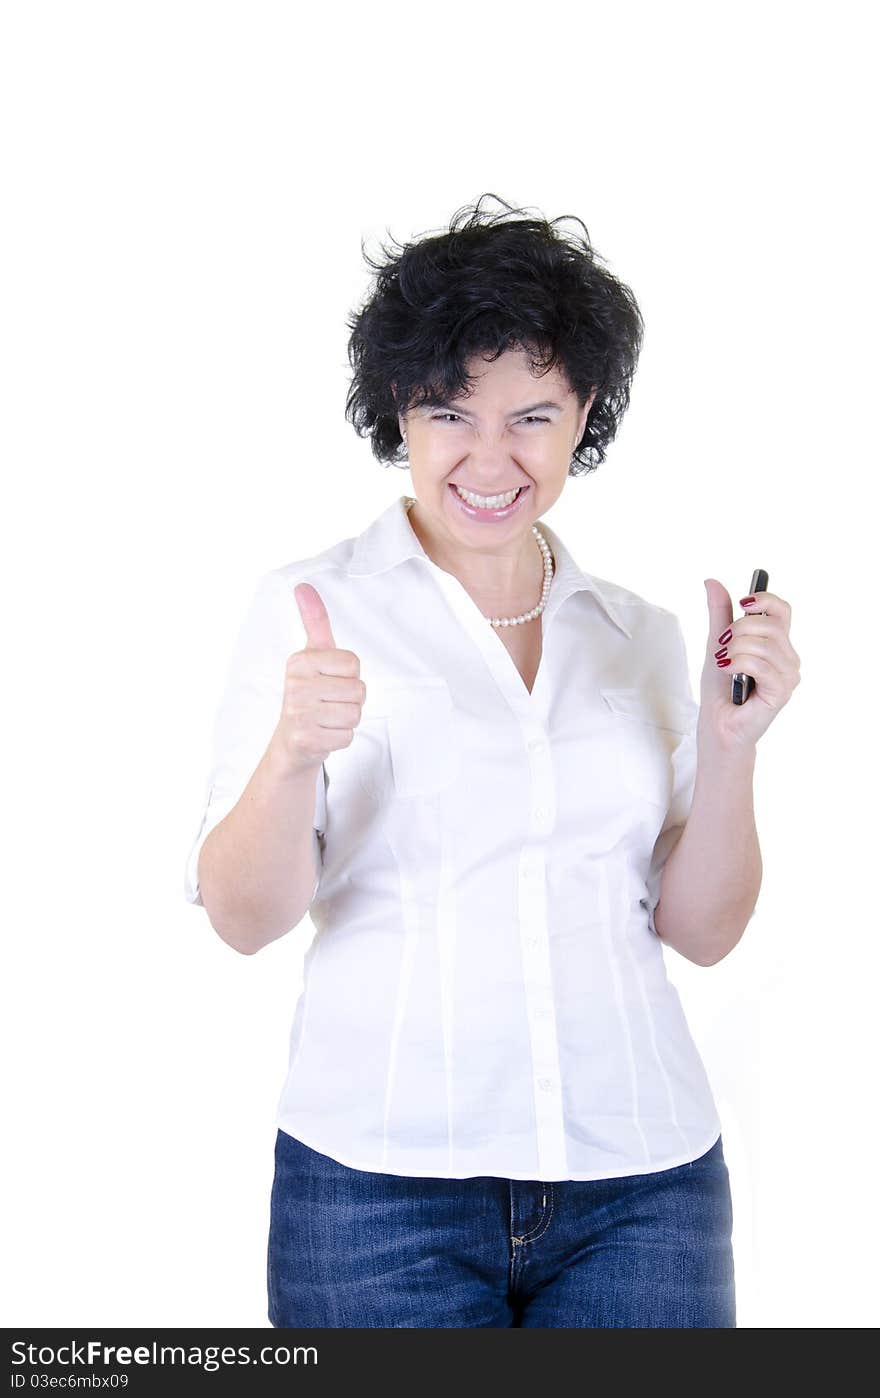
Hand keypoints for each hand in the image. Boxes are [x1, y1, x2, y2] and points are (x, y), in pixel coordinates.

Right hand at [272, 583, 366, 772]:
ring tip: (327, 718)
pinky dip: (340, 738)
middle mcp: (296, 685)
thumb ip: (314, 621)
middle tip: (328, 703)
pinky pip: (348, 736)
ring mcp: (299, 713)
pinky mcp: (306, 739)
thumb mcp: (312, 655)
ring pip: (355, 714)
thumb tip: (303, 586)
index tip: (330, 680)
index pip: (353, 663)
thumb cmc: (309, 693)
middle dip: (351, 700)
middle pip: (358, 690)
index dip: (349, 675)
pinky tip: (324, 734)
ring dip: (347, 720)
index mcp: (300, 660)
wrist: (291, 741)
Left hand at [697, 579, 800, 754]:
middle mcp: (789, 658)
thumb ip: (719, 613)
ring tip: (723, 664)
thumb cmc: (720, 688)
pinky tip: (728, 671)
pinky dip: (738, 664)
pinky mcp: (782, 693)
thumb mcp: (717, 642)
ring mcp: (789, 676)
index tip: (742, 603)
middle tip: (722, 648)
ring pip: (764, 644)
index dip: (764, 599)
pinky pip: (761, 665)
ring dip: (734, 650)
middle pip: (770, 624)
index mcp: (778, 643)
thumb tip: (712, 580)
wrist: (717, 724)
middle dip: (739, 630)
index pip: (782, 610)